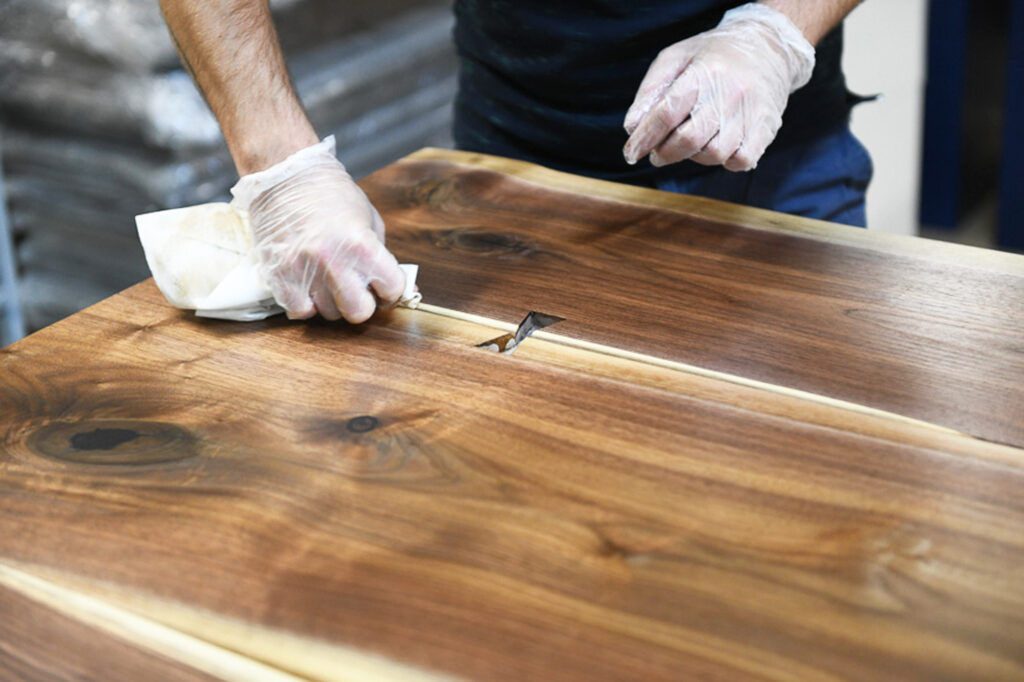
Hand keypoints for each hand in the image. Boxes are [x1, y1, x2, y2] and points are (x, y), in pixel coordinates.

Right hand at [231, 137, 405, 321]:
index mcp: (362, 245)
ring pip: (329, 314)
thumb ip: (382, 255)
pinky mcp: (279, 276)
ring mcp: (304, 271)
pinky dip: (306, 304)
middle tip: (356, 288)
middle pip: (359, 312)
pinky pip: (299, 311)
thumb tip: (398, 288)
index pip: (392, 289)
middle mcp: (333, 261)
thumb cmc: (330, 194)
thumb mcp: (368, 219)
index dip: (391, 288)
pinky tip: (308, 285)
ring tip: (328, 278)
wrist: (285, 175)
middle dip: (362, 303)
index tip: (383, 284)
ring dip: (332, 301)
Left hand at [623, 3, 814, 171]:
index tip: (631, 153)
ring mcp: (751, 112)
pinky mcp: (767, 128)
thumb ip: (651, 90)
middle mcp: (730, 93)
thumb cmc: (713, 57)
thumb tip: (631, 127)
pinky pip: (740, 161)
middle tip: (657, 153)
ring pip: (714, 154)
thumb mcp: (676, 58)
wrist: (768, 47)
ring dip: (694, 157)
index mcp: (704, 73)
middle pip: (689, 139)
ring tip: (690, 142)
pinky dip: (724, 162)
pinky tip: (716, 147)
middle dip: (665, 153)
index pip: (667, 113)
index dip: (644, 138)